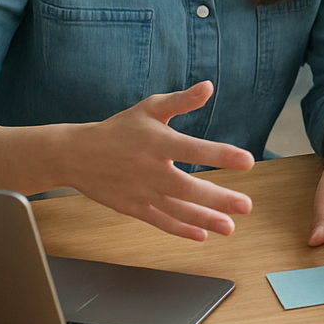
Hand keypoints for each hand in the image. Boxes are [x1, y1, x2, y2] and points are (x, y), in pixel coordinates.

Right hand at [65, 80, 254, 239]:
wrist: (75, 154)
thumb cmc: (120, 128)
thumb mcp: (149, 108)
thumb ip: (181, 100)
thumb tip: (209, 87)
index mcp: (155, 141)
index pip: (193, 149)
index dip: (220, 155)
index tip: (248, 161)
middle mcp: (148, 168)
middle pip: (186, 187)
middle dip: (217, 198)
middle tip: (246, 205)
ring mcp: (140, 191)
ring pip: (175, 209)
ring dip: (204, 220)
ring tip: (230, 227)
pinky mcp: (132, 207)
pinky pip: (160, 222)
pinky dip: (180, 230)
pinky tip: (203, 235)